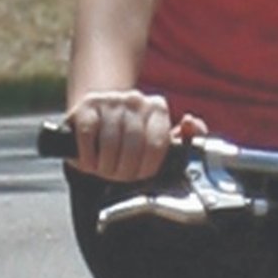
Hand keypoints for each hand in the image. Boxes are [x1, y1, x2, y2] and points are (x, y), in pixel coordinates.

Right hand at [66, 90, 193, 185]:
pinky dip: (88, 157)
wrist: (96, 118)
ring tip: (104, 170)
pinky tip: (89, 162)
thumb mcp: (157, 140)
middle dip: (124, 170)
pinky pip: (88, 136)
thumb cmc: (128, 137)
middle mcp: (136, 100)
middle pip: (133, 147)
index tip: (138, 175)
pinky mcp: (86, 107)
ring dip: (105, 166)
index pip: (157, 145)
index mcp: (157, 108)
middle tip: (118, 176)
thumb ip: (184, 138)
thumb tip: (191, 123)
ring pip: (109, 143)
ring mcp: (110, 101)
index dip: (146, 169)